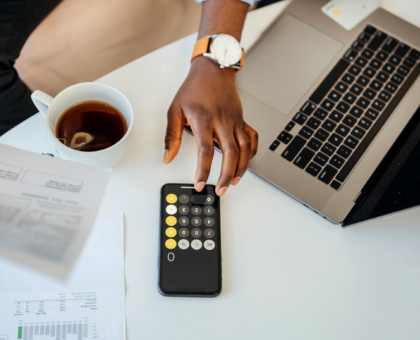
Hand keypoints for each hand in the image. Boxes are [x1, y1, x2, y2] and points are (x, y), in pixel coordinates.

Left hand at [164, 57, 257, 195]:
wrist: (213, 70)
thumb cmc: (194, 89)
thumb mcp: (175, 110)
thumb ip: (171, 136)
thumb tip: (167, 157)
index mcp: (203, 120)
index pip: (205, 151)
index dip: (203, 170)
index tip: (201, 183)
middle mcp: (222, 121)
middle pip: (230, 153)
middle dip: (227, 175)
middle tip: (221, 189)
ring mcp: (235, 121)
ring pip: (245, 148)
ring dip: (241, 168)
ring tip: (234, 181)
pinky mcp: (242, 120)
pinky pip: (252, 138)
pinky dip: (252, 152)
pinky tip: (246, 162)